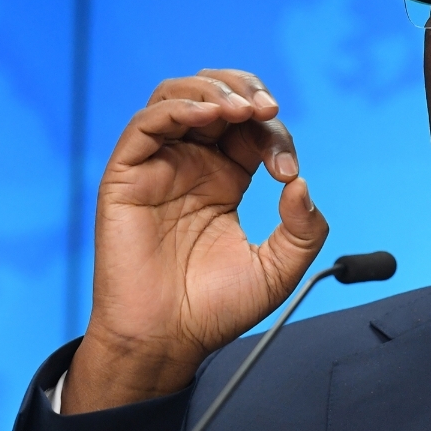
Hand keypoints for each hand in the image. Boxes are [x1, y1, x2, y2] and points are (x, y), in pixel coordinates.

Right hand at [61, 69, 328, 413]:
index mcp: (225, 179)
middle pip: (216, 95)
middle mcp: (190, 164)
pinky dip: (179, 106)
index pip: (252, 129)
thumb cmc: (214, 309)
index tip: (287, 171)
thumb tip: (302, 184)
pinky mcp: (127, 174)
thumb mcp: (278, 269)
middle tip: (268, 111)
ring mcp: (158, 165)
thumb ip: (303, 230)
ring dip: (214, 89)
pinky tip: (209, 114)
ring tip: (241, 108)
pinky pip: (147, 123)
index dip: (275, 134)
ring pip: (178, 96)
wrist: (168, 340)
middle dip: (246, 90)